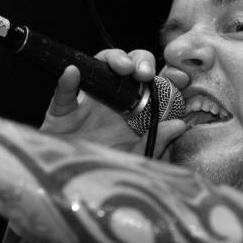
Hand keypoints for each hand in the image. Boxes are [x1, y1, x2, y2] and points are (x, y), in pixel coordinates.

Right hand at [40, 48, 189, 157]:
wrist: (67, 183)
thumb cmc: (102, 169)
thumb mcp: (135, 158)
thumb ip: (157, 142)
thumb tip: (180, 124)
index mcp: (134, 109)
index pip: (154, 83)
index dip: (168, 75)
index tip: (181, 78)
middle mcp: (114, 99)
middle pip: (130, 65)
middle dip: (141, 61)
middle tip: (146, 74)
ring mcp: (88, 101)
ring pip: (100, 65)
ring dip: (114, 59)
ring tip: (123, 67)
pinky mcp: (61, 110)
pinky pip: (63, 92)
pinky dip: (67, 81)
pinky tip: (72, 73)